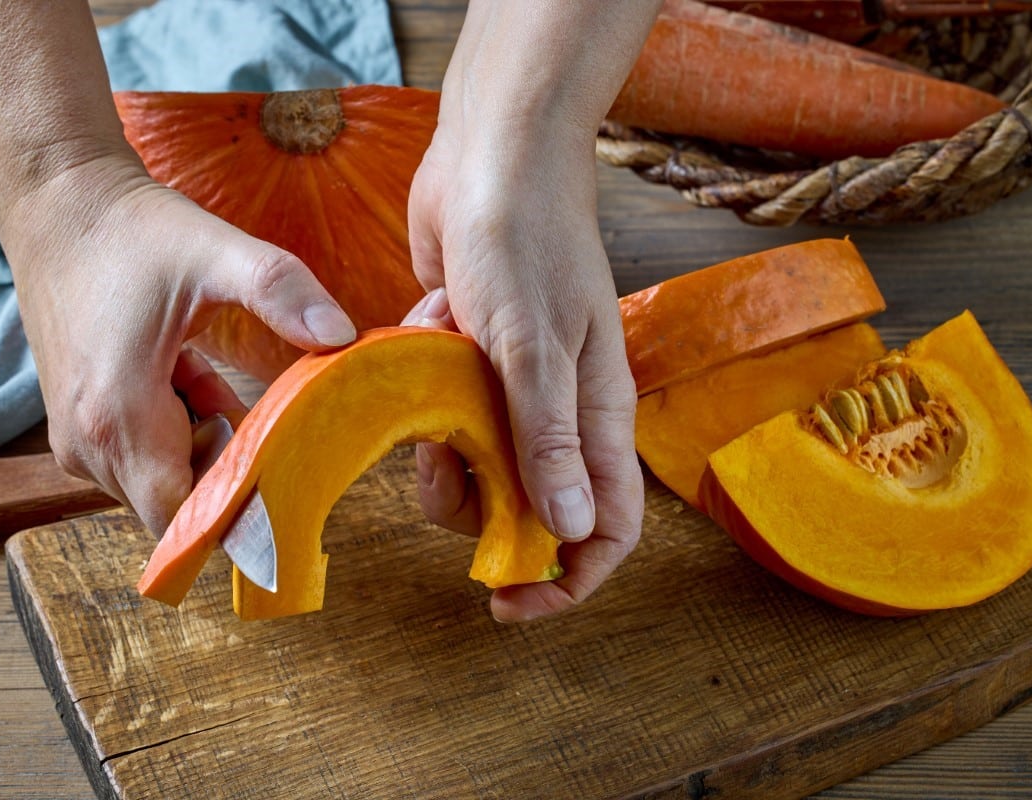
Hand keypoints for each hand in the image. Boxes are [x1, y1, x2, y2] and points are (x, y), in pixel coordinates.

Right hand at [0, 153, 354, 533]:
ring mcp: (74, 439)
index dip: (236, 510)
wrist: (57, 205)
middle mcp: (87, 443)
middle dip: (226, 467)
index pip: (181, 517)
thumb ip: (281, 292)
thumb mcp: (217, 252)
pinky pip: (140, 456)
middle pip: (177, 502)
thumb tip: (343, 336)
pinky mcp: (75, 425)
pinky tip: (184, 371)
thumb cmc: (134, 232)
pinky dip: (176, 426)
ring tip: (203, 373)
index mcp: (117, 415)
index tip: (281, 477)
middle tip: (251, 403)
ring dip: (202, 440)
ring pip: (161, 480)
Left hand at [405, 119, 643, 622]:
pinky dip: (425, 385)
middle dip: (477, 503)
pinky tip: (433, 323)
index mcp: (598, 418)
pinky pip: (438, 413)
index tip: (507, 602)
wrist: (490, 156)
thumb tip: (575, 531)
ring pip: (472, 467)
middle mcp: (560, 414)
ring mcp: (513, 389)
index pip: (607, 530)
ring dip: (440, 436)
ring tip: (438, 364)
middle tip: (440, 460)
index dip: (567, 580)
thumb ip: (549, 441)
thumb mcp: (534, 348)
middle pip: (526, 510)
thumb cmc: (526, 242)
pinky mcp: (468, 364)